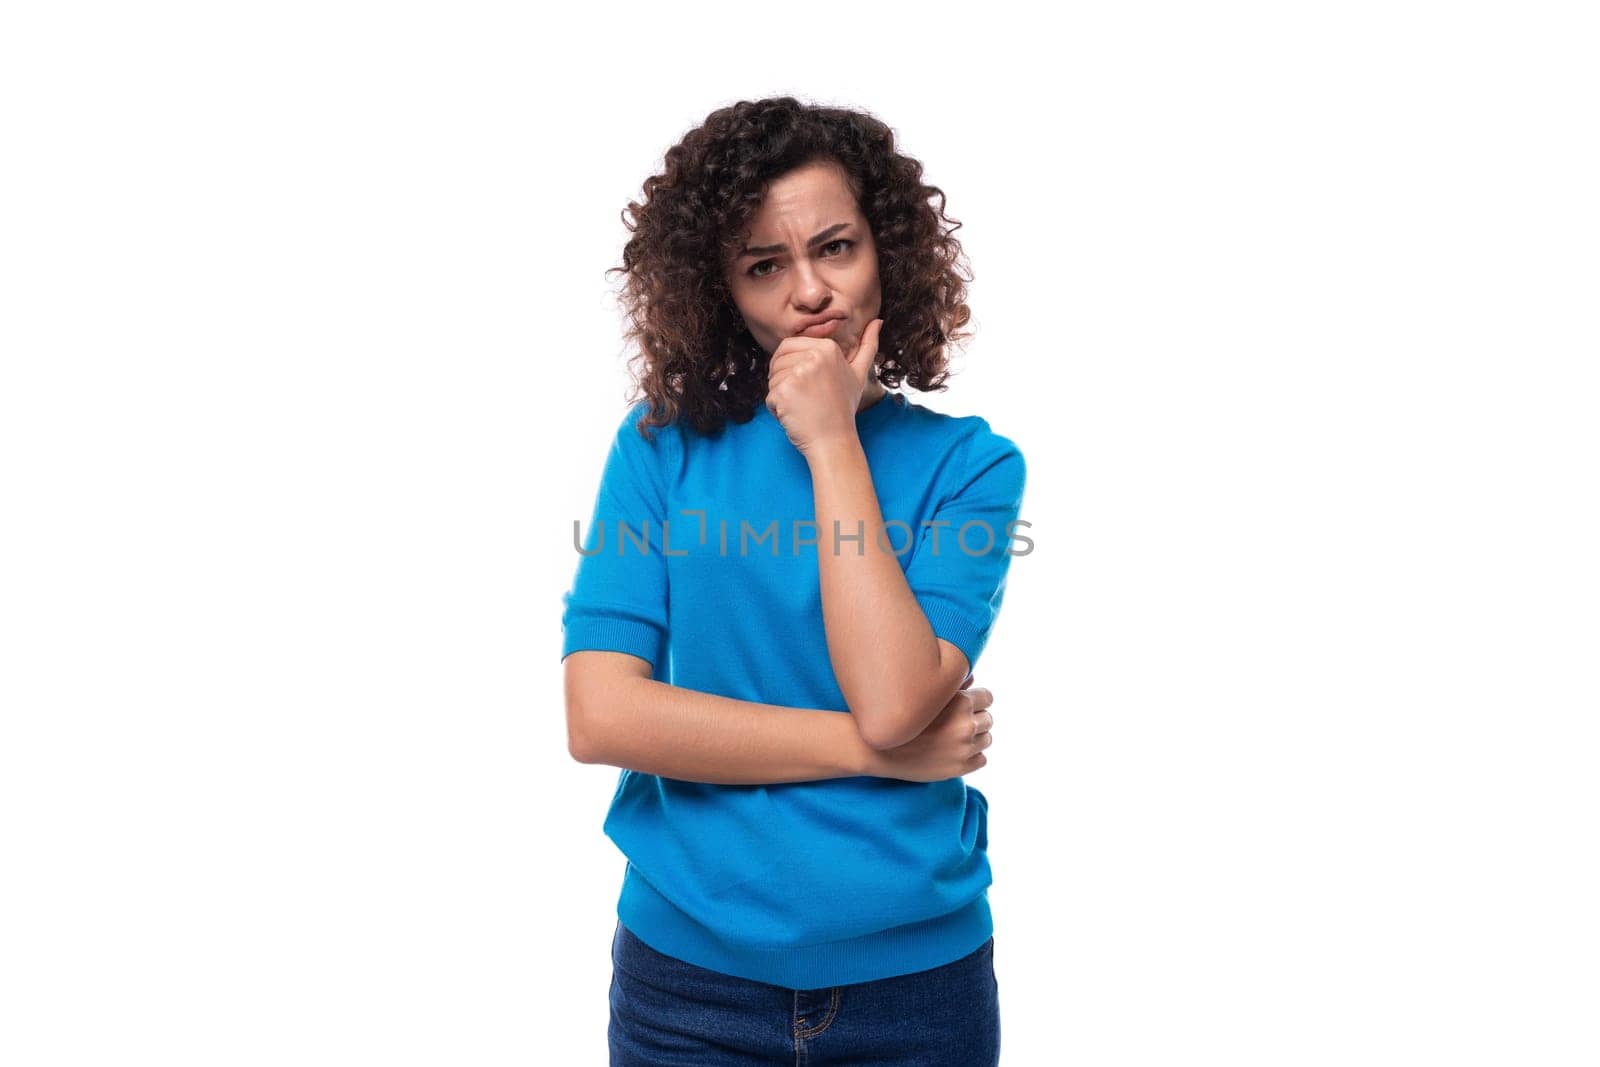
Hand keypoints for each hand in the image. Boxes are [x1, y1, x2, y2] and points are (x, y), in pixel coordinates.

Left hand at [765, 318, 882, 457]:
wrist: (835, 441)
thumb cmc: (843, 409)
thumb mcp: (859, 374)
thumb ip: (867, 346)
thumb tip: (877, 321)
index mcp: (828, 348)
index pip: (788, 346)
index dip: (790, 367)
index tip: (807, 386)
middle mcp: (814, 356)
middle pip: (777, 362)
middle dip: (784, 382)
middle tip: (805, 399)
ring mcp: (798, 373)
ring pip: (772, 379)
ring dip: (781, 396)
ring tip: (802, 407)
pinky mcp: (784, 391)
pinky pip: (769, 397)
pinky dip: (777, 411)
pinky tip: (796, 416)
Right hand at [861, 672, 994, 782]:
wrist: (876, 747)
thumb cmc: (898, 714)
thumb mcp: (925, 694)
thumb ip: (952, 685)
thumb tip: (973, 680)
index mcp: (961, 702)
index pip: (987, 698)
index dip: (976, 700)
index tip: (964, 704)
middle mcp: (965, 725)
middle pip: (988, 719)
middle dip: (974, 719)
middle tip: (955, 722)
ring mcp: (963, 749)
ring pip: (986, 739)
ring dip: (975, 737)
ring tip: (954, 736)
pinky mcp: (958, 768)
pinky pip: (981, 759)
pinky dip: (972, 755)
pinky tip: (953, 751)